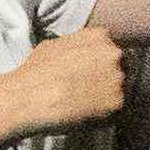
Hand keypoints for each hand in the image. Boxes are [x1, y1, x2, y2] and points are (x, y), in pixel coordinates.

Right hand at [0, 26, 130, 139]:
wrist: (31, 97)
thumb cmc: (36, 72)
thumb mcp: (53, 45)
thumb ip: (75, 45)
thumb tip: (78, 53)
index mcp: (99, 37)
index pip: (109, 48)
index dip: (98, 62)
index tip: (88, 71)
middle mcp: (113, 54)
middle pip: (118, 67)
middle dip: (105, 77)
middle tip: (84, 89)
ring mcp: (117, 78)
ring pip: (116, 88)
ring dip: (104, 95)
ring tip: (81, 102)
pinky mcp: (116, 102)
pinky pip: (113, 108)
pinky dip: (102, 113)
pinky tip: (83, 113)